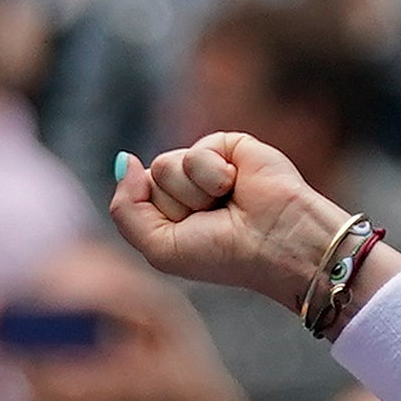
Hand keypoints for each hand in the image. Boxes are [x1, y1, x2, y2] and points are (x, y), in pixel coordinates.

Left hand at [111, 133, 354, 312]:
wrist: (276, 243)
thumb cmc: (223, 256)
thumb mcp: (158, 247)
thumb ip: (125, 209)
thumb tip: (124, 158)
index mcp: (170, 213)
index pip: (134, 199)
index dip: (157, 220)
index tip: (190, 236)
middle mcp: (186, 188)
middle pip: (149, 181)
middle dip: (176, 206)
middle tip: (211, 220)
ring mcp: (206, 165)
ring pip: (165, 165)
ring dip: (194, 193)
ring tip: (225, 203)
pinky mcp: (226, 145)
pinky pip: (193, 152)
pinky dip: (212, 175)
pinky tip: (237, 184)